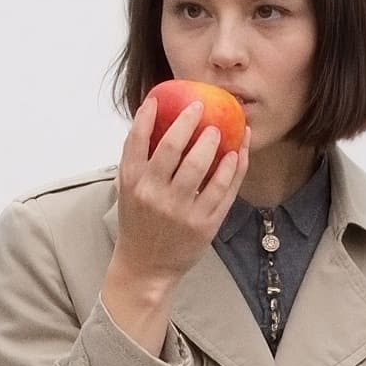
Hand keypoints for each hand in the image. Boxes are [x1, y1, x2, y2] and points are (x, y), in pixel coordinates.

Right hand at [99, 97, 246, 353]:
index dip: (148, 115)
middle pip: (172, 148)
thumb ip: (138, 161)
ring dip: (214, 142)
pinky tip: (238, 154)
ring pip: (201, 167)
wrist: (146, 267)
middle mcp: (154, 195)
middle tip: (200, 107)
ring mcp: (180, 211)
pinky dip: (233, 169)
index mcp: (132, 183)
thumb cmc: (138, 222)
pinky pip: (223, 190)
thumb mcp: (128, 191)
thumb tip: (153, 119)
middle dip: (188, 122)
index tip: (159, 98)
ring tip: (221, 130)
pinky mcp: (204, 225)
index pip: (137, 141)